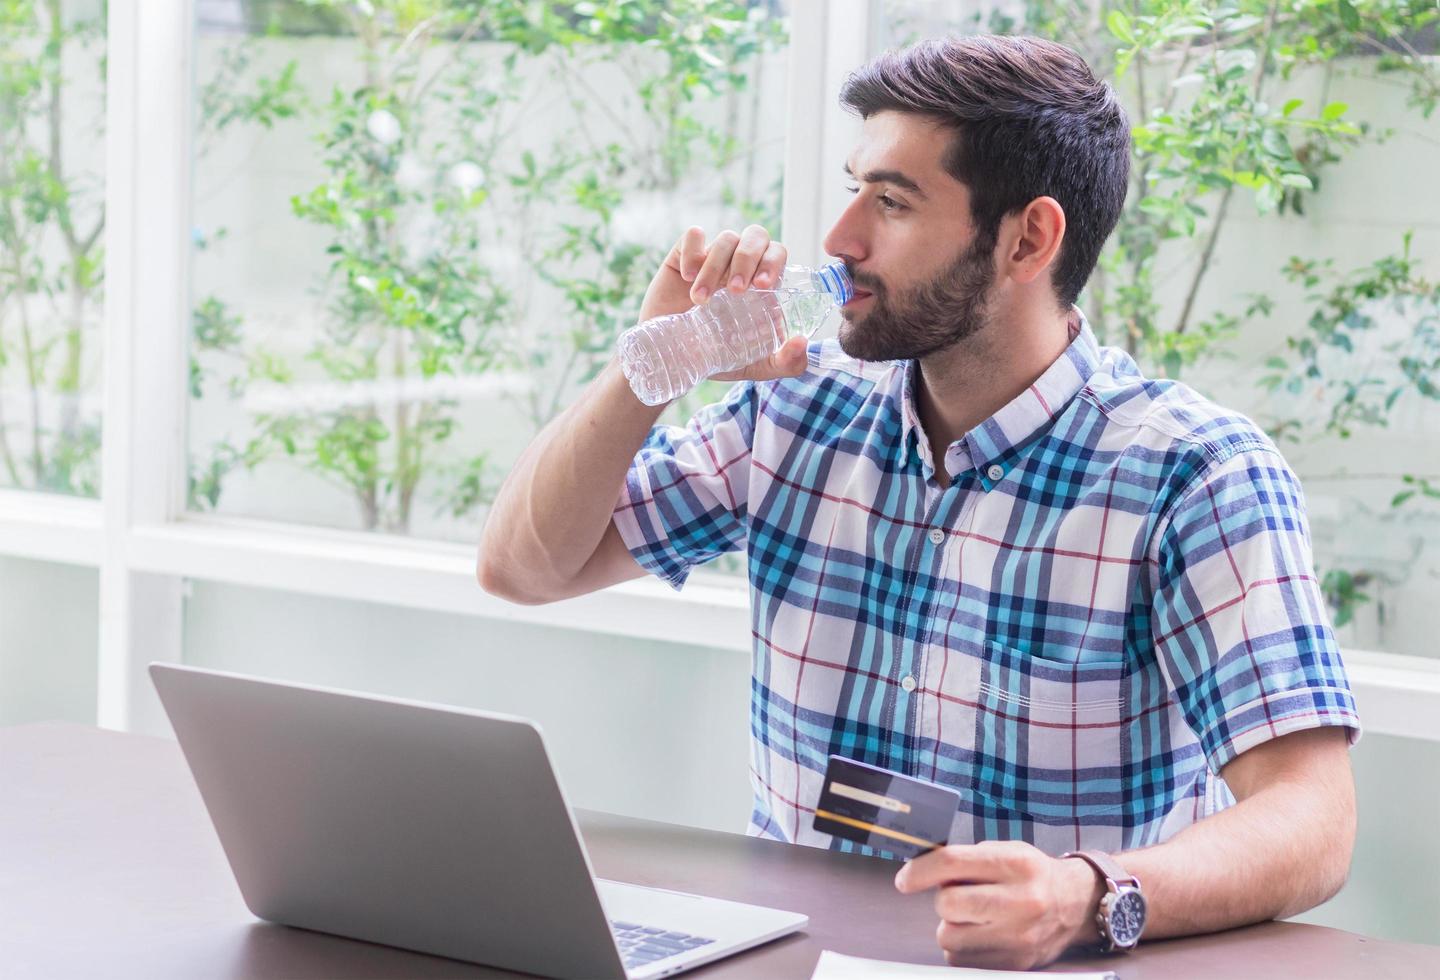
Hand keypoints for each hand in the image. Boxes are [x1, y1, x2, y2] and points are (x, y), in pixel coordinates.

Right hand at [637, 225, 806, 383]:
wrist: (670, 359)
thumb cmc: (716, 356)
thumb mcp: (755, 365)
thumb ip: (786, 363)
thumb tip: (803, 343)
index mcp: (762, 282)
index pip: (777, 254)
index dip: (773, 262)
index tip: (763, 286)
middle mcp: (740, 264)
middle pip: (756, 236)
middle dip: (748, 259)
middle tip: (735, 290)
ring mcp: (713, 257)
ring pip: (725, 239)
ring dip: (714, 268)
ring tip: (701, 300)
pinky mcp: (685, 255)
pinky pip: (693, 236)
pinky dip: (692, 253)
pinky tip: (687, 277)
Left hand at [894, 841, 1105, 969]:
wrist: (1076, 904)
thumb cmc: (1031, 874)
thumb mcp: (1005, 851)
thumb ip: (966, 860)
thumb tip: (919, 871)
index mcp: (1014, 864)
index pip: (950, 863)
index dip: (919, 871)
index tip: (905, 880)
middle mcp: (1020, 901)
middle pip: (947, 903)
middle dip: (943, 899)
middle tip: (957, 896)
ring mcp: (1019, 936)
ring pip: (949, 936)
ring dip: (952, 925)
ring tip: (974, 916)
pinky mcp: (1015, 963)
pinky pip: (960, 960)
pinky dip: (961, 948)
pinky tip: (981, 934)